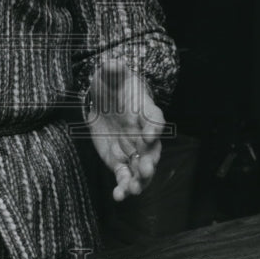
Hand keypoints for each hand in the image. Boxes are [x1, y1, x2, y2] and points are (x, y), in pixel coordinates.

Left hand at [85, 59, 165, 201]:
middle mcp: (144, 133)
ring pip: (141, 168)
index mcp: (145, 111)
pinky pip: (124, 177)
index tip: (149, 135)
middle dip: (150, 160)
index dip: (153, 127)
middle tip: (146, 168)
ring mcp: (134, 150)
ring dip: (139, 180)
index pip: (155, 118)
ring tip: (134, 189)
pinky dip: (123, 187)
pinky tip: (119, 196)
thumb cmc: (114, 85)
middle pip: (153, 150)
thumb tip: (112, 63)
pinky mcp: (120, 161)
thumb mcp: (111, 73)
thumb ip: (113, 69)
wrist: (104, 100)